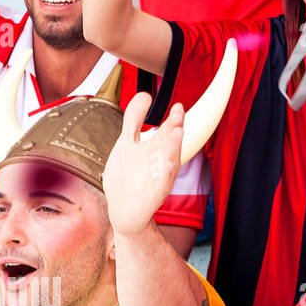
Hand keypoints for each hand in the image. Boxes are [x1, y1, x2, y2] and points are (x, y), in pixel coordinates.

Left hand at [103, 93, 181, 237]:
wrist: (126, 211)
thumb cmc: (129, 177)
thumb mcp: (127, 143)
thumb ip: (135, 119)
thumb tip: (144, 94)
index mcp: (156, 148)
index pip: (168, 130)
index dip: (174, 118)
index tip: (177, 106)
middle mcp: (161, 160)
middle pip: (170, 143)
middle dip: (175, 131)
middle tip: (179, 119)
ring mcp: (158, 177)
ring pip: (169, 160)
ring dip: (173, 148)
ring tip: (177, 134)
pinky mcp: (154, 193)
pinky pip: (162, 183)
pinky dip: (165, 175)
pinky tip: (167, 165)